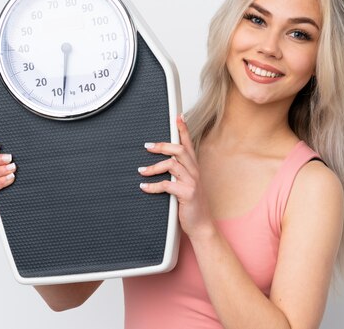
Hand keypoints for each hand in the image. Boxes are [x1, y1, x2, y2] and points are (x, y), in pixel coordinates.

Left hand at [138, 114, 214, 238]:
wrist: (202, 225)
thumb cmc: (192, 205)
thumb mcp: (186, 185)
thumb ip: (177, 174)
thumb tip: (161, 163)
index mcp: (194, 168)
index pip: (188, 144)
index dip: (183, 130)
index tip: (177, 117)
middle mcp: (195, 172)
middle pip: (179, 150)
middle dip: (162, 146)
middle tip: (147, 146)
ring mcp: (192, 183)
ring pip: (172, 165)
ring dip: (154, 167)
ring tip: (142, 171)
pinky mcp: (187, 194)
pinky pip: (167, 185)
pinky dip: (153, 186)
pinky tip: (144, 187)